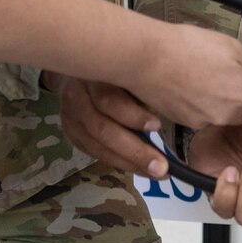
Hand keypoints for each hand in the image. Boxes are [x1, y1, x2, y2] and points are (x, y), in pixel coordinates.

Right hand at [49, 75, 170, 179]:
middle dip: (134, 151)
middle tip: (161, 167)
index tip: (157, 126)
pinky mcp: (71, 133)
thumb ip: (139, 88)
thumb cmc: (113, 71)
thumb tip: (172, 110)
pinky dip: (118, 162)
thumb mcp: (125, 70)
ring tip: (155, 172)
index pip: (108, 99)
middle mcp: (75, 95)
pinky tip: (139, 168)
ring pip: (97, 145)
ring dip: (128, 161)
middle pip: (101, 128)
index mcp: (93, 74)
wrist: (76, 72)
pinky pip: (95, 152)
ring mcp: (69, 117)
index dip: (132, 115)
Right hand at [129, 21, 241, 134]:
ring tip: (208, 74)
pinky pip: (205, 115)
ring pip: (227, 114)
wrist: (146, 58)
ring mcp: (205, 121)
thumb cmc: (185, 48)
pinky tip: (193, 82)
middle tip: (233, 74)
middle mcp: (227, 115)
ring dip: (225, 100)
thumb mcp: (234, 48)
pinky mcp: (187, 123)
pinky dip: (204, 102)